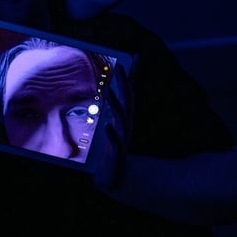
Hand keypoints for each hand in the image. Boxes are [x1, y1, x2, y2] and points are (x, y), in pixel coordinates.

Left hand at [93, 63, 133, 192]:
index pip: (128, 92)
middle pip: (126, 101)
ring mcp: (122, 139)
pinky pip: (115, 143)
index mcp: (122, 118)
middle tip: (121, 68)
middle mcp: (124, 126)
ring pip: (121, 119)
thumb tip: (101, 91)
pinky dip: (113, 134)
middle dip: (124, 84)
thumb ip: (105, 112)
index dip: (132, 75)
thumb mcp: (108, 127)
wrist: (115, 180)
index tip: (135, 56)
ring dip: (116, 105)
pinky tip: (108, 126)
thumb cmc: (110, 151)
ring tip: (109, 92)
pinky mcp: (116, 155)